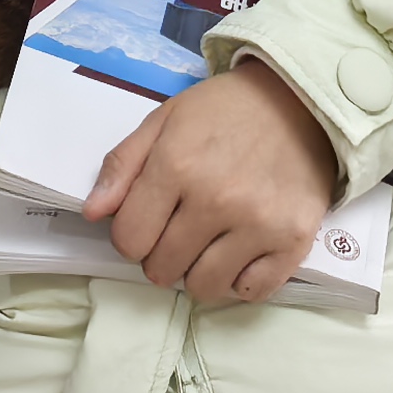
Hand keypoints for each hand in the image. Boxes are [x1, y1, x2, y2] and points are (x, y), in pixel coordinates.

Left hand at [84, 62, 341, 307]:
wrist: (299, 100)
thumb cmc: (223, 111)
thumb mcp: (163, 120)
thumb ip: (122, 165)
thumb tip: (92, 214)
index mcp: (177, 165)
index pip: (129, 238)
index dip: (130, 235)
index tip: (146, 221)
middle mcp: (216, 199)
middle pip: (162, 268)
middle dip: (161, 254)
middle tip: (179, 230)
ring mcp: (258, 224)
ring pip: (204, 287)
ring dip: (198, 272)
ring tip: (208, 243)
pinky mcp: (294, 241)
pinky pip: (251, 292)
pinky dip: (240, 280)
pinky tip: (240, 253)